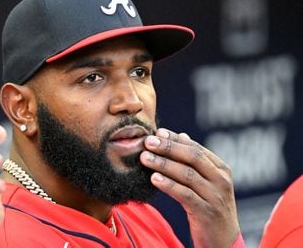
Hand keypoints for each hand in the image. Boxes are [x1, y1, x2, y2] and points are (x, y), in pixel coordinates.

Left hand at [140, 128, 239, 247]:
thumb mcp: (206, 183)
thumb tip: (181, 135)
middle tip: (148, 141)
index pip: (196, 148)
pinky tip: (154, 179)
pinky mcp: (207, 212)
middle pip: (192, 158)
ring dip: (163, 164)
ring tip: (145, 158)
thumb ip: (195, 161)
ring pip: (187, 175)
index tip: (157, 132)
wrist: (223, 241)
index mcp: (221, 169)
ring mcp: (215, 196)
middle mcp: (221, 180)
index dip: (175, 139)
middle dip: (168, 148)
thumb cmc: (210, 208)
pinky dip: (169, 185)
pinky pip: (185, 195)